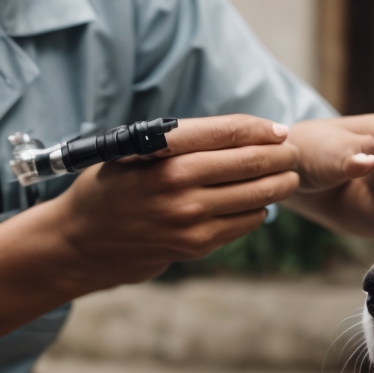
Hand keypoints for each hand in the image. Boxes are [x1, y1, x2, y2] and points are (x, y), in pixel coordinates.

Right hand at [38, 114, 301, 287]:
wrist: (82, 241)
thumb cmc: (111, 187)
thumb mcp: (134, 150)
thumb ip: (181, 141)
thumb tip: (244, 133)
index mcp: (161, 150)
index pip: (227, 131)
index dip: (260, 128)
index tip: (278, 129)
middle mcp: (177, 182)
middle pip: (252, 161)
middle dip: (281, 155)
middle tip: (292, 153)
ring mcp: (189, 217)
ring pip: (257, 195)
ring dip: (279, 184)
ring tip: (286, 177)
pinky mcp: (196, 244)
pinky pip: (245, 221)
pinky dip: (258, 210)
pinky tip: (258, 202)